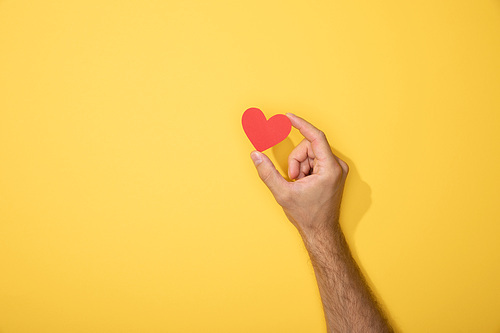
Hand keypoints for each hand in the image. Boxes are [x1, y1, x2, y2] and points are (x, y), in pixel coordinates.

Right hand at [250, 113, 348, 237]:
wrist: (320, 231)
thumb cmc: (307, 215)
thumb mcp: (283, 193)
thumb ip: (267, 172)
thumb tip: (255, 154)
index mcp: (330, 169)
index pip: (316, 137)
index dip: (301, 125)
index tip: (288, 117)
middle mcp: (337, 166)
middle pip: (310, 146)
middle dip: (296, 160)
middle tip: (293, 178)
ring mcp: (337, 169)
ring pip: (311, 153)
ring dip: (300, 165)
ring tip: (299, 183)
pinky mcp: (334, 173)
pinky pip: (315, 160)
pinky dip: (305, 169)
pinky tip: (304, 183)